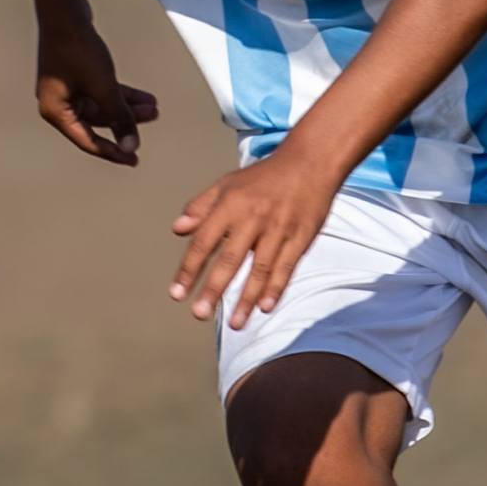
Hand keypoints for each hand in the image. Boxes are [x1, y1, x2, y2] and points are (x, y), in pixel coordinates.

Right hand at [33, 0, 157, 164]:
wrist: (65, 11)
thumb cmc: (78, 49)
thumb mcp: (103, 86)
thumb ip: (118, 117)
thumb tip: (130, 145)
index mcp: (57, 112)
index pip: (88, 141)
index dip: (113, 151)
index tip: (134, 160)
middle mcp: (58, 104)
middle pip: (97, 122)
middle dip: (126, 121)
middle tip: (153, 117)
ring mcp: (66, 88)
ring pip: (102, 106)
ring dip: (126, 106)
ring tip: (154, 106)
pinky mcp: (76, 74)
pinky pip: (100, 91)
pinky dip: (120, 94)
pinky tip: (143, 96)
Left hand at [169, 146, 338, 328]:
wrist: (309, 162)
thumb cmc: (264, 177)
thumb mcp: (227, 183)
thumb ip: (201, 206)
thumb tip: (177, 228)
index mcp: (230, 205)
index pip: (204, 241)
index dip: (190, 269)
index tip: (177, 293)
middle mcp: (253, 218)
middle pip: (230, 259)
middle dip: (214, 289)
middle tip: (199, 314)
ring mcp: (278, 229)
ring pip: (260, 268)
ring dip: (247, 298)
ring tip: (235, 323)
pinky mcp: (301, 237)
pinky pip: (287, 266)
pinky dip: (276, 287)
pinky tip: (265, 307)